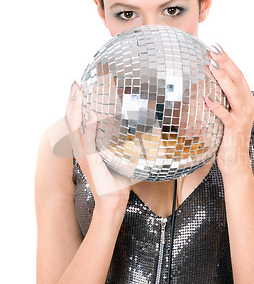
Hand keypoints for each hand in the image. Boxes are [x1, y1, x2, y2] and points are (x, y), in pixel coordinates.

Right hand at [65, 81, 134, 207]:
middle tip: (75, 83)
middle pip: (71, 120)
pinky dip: (90, 127)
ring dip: (76, 108)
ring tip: (78, 92)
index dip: (75, 105)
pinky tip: (93, 115)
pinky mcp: (91, 160)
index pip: (76, 122)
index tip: (79, 89)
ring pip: (75, 127)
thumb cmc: (118, 181)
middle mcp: (81, 149)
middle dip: (72, 100)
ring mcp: (84, 155)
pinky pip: (89, 141)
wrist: (114, 200)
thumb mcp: (124, 158)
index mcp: (85, 148)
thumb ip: (133, 145)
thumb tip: (152, 132)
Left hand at [204, 48, 253, 174]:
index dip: (228, 60)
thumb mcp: (227, 113)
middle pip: (237, 79)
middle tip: (213, 50)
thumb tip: (206, 84)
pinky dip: (216, 106)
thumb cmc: (228, 136)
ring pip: (233, 93)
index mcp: (247, 99)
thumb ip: (223, 99)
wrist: (236, 160)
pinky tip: (206, 98)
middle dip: (225, 63)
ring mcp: (243, 117)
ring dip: (222, 79)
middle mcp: (248, 105)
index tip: (216, 47)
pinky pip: (225, 115)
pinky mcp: (235, 129)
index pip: (238, 75)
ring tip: (211, 67)